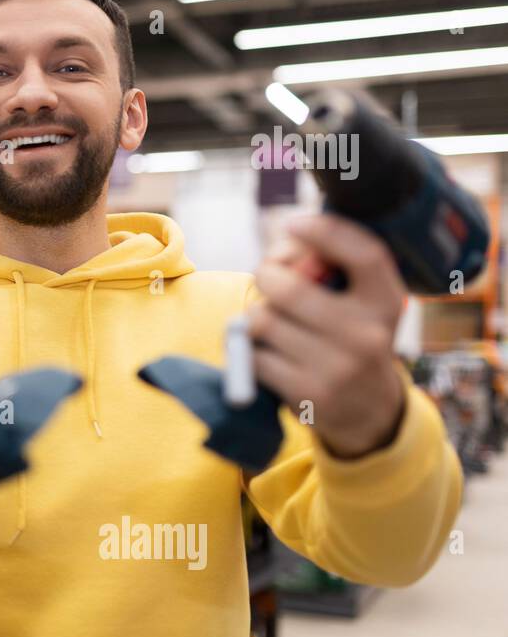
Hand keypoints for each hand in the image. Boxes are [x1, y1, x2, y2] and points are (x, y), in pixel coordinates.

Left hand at [248, 214, 406, 459]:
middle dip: (266, 276)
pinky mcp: (309, 394)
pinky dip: (250, 350)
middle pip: (289, 287)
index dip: (326, 232)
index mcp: (386, 301)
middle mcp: (369, 334)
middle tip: (268, 280)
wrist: (369, 412)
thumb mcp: (358, 304)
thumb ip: (326, 270)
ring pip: (263, 320)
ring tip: (270, 324)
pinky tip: (268, 355)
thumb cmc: (348, 339)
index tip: (294, 223)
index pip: (364, 255)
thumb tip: (282, 251)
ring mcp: (339, 367)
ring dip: (256, 317)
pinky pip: (254, 355)